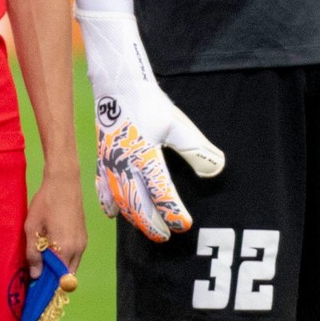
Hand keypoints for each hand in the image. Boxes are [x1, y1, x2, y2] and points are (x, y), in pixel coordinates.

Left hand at [24, 171, 87, 276]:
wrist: (64, 183)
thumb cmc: (45, 203)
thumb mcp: (32, 228)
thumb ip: (33, 253)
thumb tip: (36, 276)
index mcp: (65, 249)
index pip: (60, 280)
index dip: (49, 286)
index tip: (37, 287)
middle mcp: (78, 250)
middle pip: (67, 276)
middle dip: (53, 277)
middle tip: (37, 271)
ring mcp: (83, 243)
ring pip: (71, 266)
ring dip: (58, 266)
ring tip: (42, 256)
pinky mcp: (84, 237)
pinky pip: (74, 256)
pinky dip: (64, 257)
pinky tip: (51, 245)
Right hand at [77, 0, 224, 242]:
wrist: (117, 83)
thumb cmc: (149, 102)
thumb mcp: (178, 124)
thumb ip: (197, 149)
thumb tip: (218, 169)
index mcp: (145, 156)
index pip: (161, 193)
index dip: (173, 212)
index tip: (184, 225)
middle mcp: (125, 164)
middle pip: (138, 204)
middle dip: (152, 223)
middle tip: (166, 236)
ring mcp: (110, 163)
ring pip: (120, 199)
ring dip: (133, 217)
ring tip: (145, 227)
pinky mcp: (102, 157)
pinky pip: (101, 185)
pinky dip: (107, 202)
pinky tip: (113, 213)